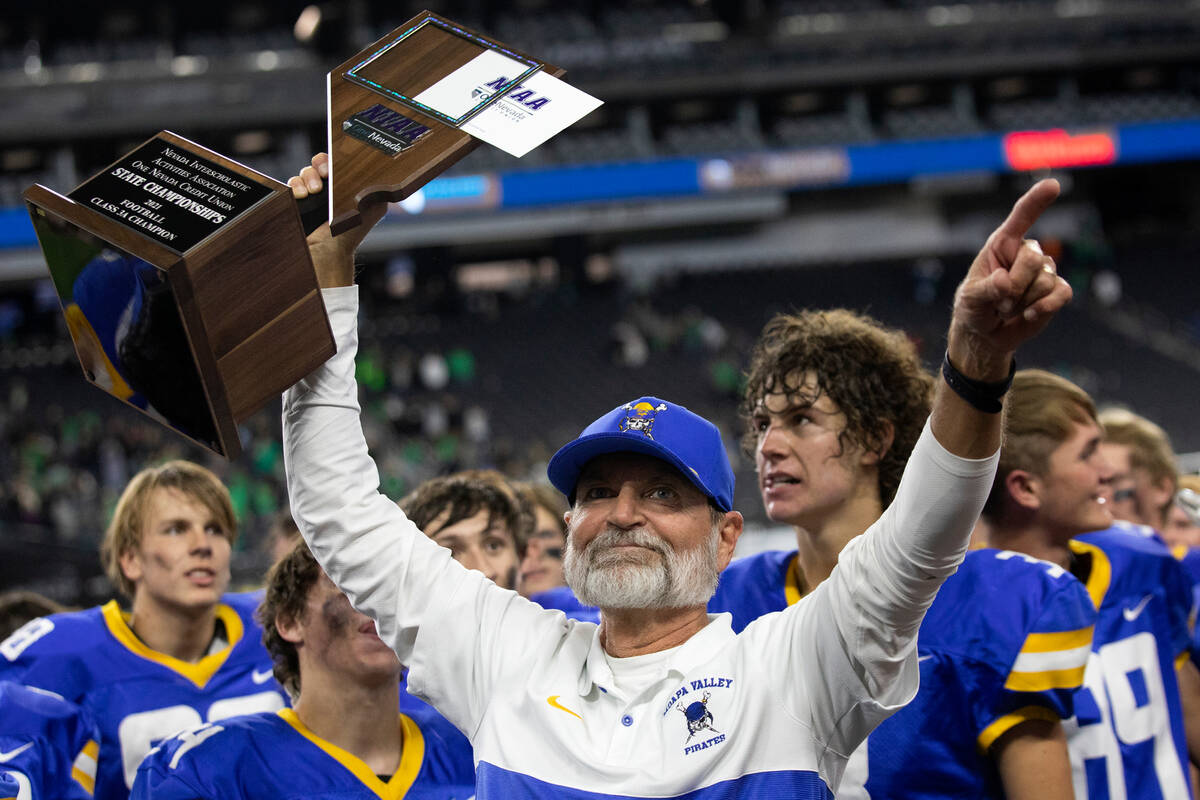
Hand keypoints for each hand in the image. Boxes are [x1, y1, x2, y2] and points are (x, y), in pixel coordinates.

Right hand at [288, 153, 387, 287]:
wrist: (329, 251)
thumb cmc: (352, 232)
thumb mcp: (374, 207)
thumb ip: (379, 189)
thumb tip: (388, 175)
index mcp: (346, 185)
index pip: (338, 161)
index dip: (334, 159)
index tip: (333, 165)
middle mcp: (329, 188)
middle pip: (320, 162)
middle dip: (320, 164)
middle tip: (324, 175)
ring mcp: (312, 194)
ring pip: (306, 172)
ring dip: (308, 177)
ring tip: (313, 191)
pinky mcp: (297, 202)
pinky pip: (293, 183)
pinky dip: (295, 185)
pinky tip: (301, 195)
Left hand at [949, 179, 1071, 379]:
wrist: (986, 333)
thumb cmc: (973, 307)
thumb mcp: (970, 298)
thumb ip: (985, 290)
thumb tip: (1005, 283)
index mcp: (1002, 244)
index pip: (1021, 217)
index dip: (1036, 201)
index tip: (1053, 185)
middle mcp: (1026, 253)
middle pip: (1035, 258)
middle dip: (1015, 285)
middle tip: (999, 301)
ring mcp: (1043, 271)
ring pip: (1046, 280)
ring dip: (1023, 301)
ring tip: (1007, 308)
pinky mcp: (1056, 291)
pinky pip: (1061, 294)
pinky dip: (1044, 307)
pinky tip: (1029, 314)